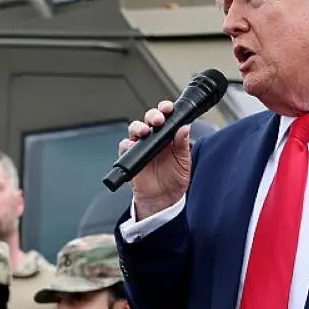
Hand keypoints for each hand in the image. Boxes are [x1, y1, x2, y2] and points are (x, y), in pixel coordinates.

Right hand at [119, 99, 192, 217]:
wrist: (162, 199)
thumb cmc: (174, 180)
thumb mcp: (183, 162)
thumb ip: (182, 145)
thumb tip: (184, 128)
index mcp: (169, 136)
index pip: (166, 117)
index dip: (165, 109)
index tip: (168, 108)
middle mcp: (154, 138)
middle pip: (149, 119)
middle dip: (152, 115)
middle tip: (157, 120)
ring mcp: (141, 146)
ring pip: (135, 129)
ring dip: (138, 127)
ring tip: (143, 132)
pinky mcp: (130, 157)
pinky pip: (125, 146)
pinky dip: (126, 144)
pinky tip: (131, 145)